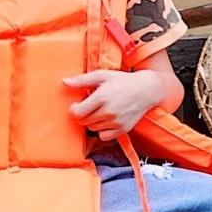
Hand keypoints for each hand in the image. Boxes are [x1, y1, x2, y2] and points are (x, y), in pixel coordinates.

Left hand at [64, 68, 178, 138]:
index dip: (74, 109)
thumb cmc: (122, 81)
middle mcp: (109, 112)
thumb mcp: (102, 75)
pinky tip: (107, 119)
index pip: (77, 113)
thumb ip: (82, 80)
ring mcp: (116, 122)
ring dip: (93, 121)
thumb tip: (64, 82)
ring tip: (101, 110)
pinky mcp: (123, 129)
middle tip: (91, 105)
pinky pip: (104, 136)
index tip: (78, 104)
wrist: (146, 90)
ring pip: (93, 128)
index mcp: (101, 97)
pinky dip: (102, 130)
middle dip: (83, 114)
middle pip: (83, 121)